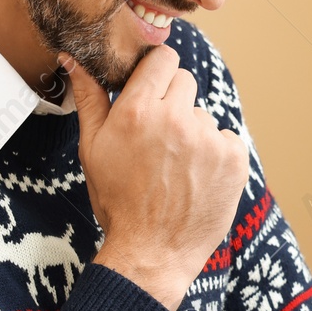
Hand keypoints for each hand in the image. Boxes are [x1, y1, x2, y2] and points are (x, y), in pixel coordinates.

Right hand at [64, 47, 248, 309]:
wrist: (153, 252)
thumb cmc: (118, 201)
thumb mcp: (93, 149)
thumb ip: (90, 99)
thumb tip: (77, 59)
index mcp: (138, 111)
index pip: (162, 58)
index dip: (157, 71)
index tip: (152, 87)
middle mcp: (176, 119)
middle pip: (185, 81)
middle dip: (172, 101)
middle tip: (159, 137)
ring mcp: (208, 139)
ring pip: (203, 115)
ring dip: (193, 132)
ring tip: (176, 167)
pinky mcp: (234, 158)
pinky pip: (226, 138)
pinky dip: (215, 154)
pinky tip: (197, 177)